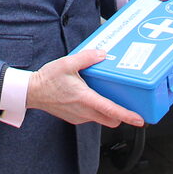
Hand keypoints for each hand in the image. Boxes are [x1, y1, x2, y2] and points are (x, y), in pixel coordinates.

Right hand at [26, 49, 144, 127]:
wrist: (32, 92)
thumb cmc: (47, 79)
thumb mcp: (67, 63)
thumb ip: (86, 58)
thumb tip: (102, 54)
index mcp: (85, 98)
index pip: (111, 110)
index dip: (128, 116)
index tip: (140, 119)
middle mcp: (84, 111)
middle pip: (111, 119)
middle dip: (122, 115)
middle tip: (128, 104)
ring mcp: (79, 116)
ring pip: (102, 119)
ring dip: (108, 111)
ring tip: (108, 95)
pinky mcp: (75, 118)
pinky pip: (91, 117)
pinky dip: (96, 110)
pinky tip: (92, 96)